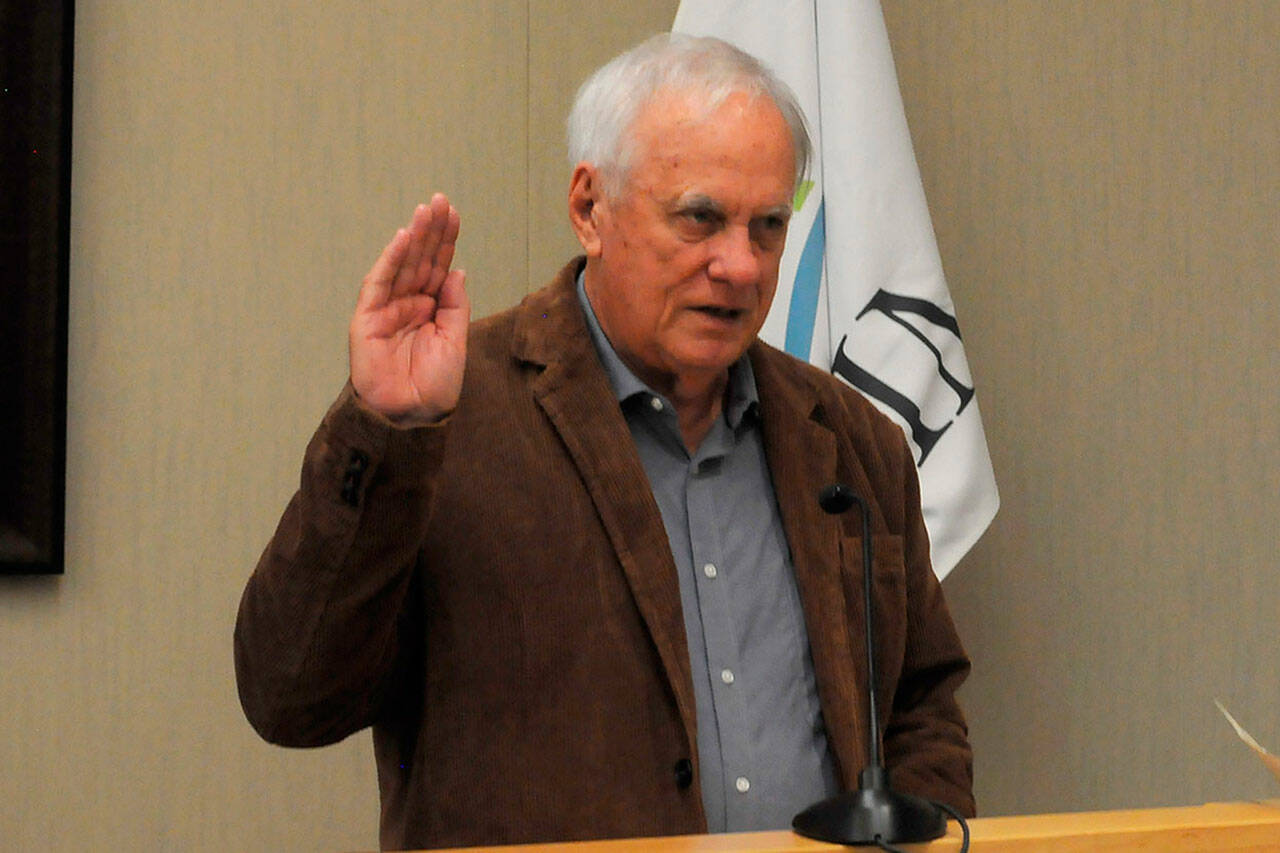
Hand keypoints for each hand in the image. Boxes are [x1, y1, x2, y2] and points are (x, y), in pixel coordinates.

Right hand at [349, 194, 468, 424]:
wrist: (411, 416)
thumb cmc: (433, 386)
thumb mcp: (455, 342)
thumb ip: (455, 306)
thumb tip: (457, 270)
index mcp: (429, 309)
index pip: (438, 267)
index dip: (445, 242)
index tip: (454, 215)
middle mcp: (407, 304)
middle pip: (420, 260)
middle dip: (430, 230)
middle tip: (440, 201)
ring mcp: (386, 309)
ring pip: (401, 265)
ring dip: (413, 237)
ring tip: (426, 210)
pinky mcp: (368, 318)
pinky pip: (379, 283)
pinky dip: (390, 260)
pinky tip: (403, 238)